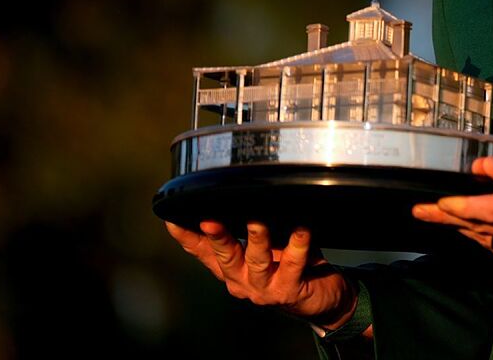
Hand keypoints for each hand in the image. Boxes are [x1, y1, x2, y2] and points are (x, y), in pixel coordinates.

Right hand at [165, 220, 358, 328]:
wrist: (320, 299)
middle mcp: (241, 280)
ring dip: (257, 238)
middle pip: (225, 256)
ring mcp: (263, 288)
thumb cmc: (288, 265)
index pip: (203, 251)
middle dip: (217, 237)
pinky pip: (293, 263)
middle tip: (210, 219)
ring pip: (257, 260)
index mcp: (230, 269)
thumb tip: (234, 192)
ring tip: (257, 221)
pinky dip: (298, 245)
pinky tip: (303, 229)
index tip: (172, 219)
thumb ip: (246, 229)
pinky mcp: (288, 290)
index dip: (186, 237)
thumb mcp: (262, 247)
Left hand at [411, 149, 492, 271]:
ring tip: (438, 217)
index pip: (489, 210)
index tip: (436, 202)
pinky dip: (483, 239)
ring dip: (462, 229)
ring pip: (487, 243)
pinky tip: (470, 228)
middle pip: (480, 228)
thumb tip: (481, 168)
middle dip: (447, 219)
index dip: (459, 208)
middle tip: (419, 211)